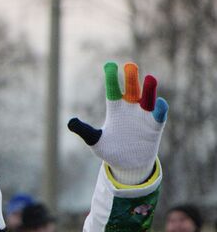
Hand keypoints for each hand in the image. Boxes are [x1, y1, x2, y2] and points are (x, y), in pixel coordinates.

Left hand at [68, 62, 167, 184]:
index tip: (109, 66)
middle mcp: (131, 109)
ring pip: (147, 99)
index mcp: (115, 110)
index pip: (113, 91)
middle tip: (129, 66)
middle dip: (131, 79)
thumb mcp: (95, 141)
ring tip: (150, 78)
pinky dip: (160, 109)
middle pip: (131, 90)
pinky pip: (159, 115)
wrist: (128, 165)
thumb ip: (84, 131)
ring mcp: (144, 116)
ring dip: (149, 90)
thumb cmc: (111, 150)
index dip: (111, 79)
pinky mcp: (155, 126)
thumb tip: (71, 122)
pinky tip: (160, 103)